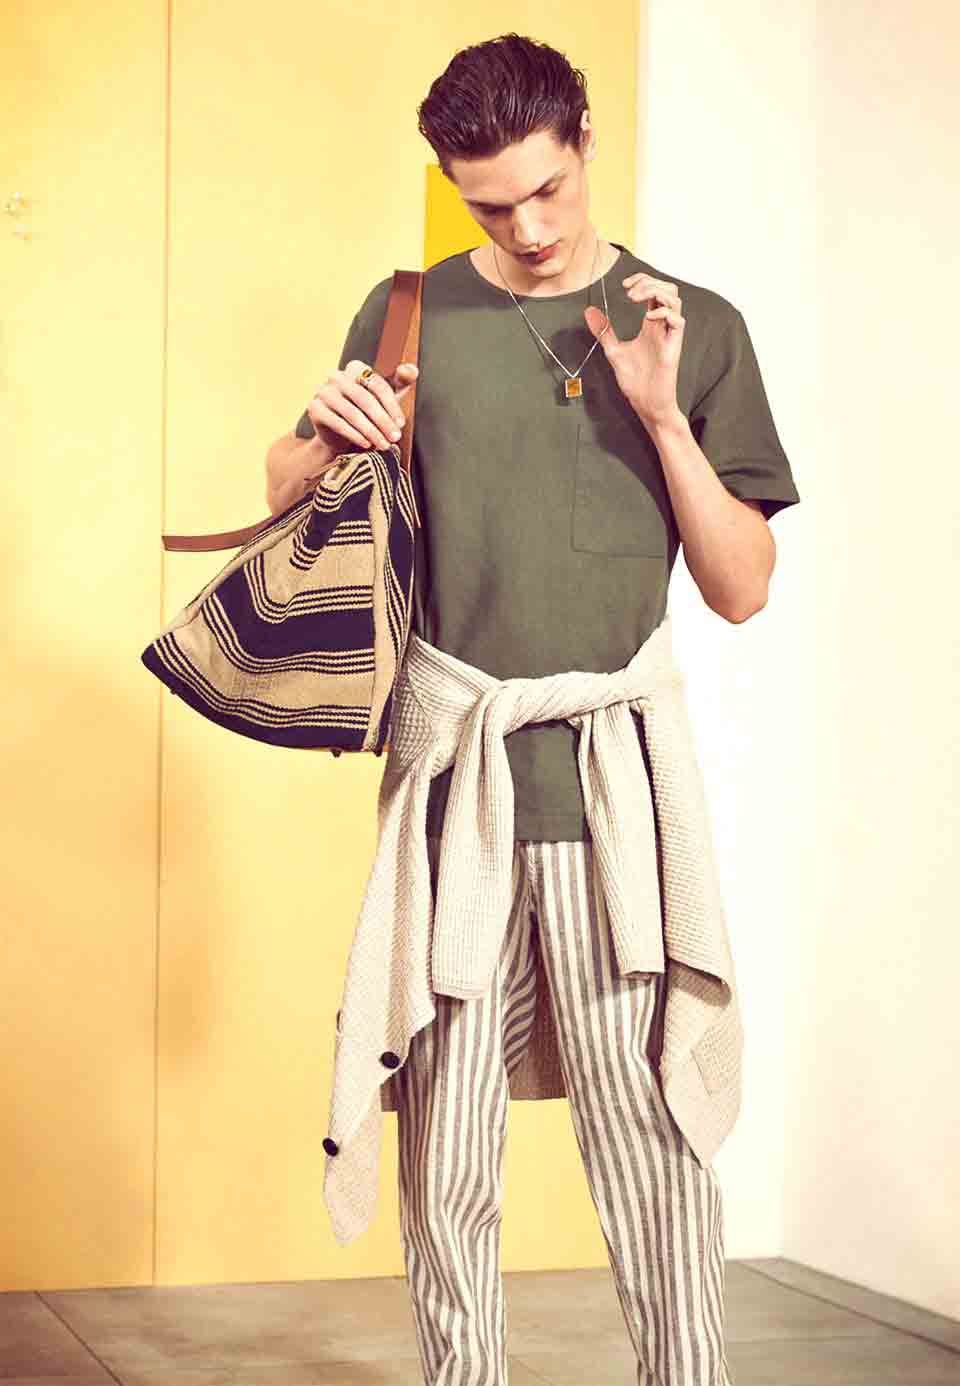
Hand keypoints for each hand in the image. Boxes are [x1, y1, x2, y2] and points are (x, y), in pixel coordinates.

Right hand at [306, 359, 418, 453]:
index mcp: (355, 368)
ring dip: (371, 431)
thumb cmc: (367, 413)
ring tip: (384, 445)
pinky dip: (354, 435)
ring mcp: (323, 391)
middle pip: (364, 399)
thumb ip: (400, 382)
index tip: (401, 424)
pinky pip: (337, 423)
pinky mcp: (315, 409)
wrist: (339, 436)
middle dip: (382, 421)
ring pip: (352, 412)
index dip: (391, 405)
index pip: (377, 384)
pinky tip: (367, 444)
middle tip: (394, 437)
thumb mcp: (386, 398)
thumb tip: (412, 369)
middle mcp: (336, 376)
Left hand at [583, 273, 684, 429]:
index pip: (654, 291)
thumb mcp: (614, 350)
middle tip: (629, 291)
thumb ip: (604, 331)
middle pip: (668, 289)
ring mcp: (669, 336)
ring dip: (656, 292)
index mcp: (651, 325)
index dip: (642, 281)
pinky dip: (664, 313)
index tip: (624, 285)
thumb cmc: (636, 381)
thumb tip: (589, 311)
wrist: (646, 403)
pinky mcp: (673, 348)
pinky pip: (678, 321)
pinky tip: (647, 318)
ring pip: (676, 300)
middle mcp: (662, 327)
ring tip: (635, 299)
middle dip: (649, 282)